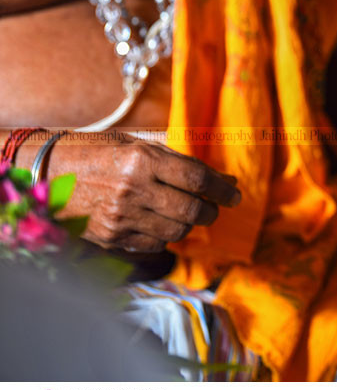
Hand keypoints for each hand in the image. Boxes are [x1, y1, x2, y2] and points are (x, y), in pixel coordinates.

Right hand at [46, 135, 240, 252]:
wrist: (48, 173)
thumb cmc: (99, 152)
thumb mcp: (138, 146)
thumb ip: (181, 163)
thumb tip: (226, 179)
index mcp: (142, 160)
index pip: (198, 179)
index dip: (223, 188)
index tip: (235, 193)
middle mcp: (133, 189)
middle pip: (193, 210)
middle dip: (211, 210)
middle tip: (214, 206)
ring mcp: (122, 217)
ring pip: (177, 230)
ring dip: (190, 223)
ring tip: (186, 212)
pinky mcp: (112, 237)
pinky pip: (156, 243)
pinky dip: (167, 235)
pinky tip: (162, 222)